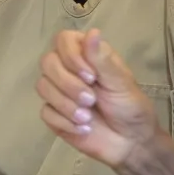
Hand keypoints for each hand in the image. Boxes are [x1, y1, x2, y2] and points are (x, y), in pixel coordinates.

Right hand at [37, 29, 173, 174]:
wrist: (130, 143)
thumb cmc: (130, 107)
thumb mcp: (121, 82)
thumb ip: (103, 59)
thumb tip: (92, 31)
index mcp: (87, 55)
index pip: (63, 40)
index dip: (72, 56)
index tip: (91, 76)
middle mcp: (69, 69)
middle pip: (47, 62)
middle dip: (68, 83)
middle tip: (91, 100)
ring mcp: (59, 92)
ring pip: (43, 86)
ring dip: (66, 104)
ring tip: (88, 117)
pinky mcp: (54, 115)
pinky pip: (45, 112)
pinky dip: (65, 121)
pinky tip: (84, 129)